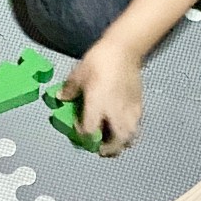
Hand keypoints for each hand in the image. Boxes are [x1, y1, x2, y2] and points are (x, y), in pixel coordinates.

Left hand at [60, 40, 142, 156]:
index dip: (83, 135)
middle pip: (116, 141)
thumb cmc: (99, 61)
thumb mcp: (78, 74)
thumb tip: (60, 97)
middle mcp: (115, 112)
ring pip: (130, 137)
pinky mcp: (139, 105)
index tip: (78, 129)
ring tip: (113, 142)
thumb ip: (69, 89)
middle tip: (100, 149)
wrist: (124, 50)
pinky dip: (130, 132)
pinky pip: (137, 126)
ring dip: (121, 144)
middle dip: (108, 149)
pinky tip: (123, 128)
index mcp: (98, 105)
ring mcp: (129, 110)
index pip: (90, 130)